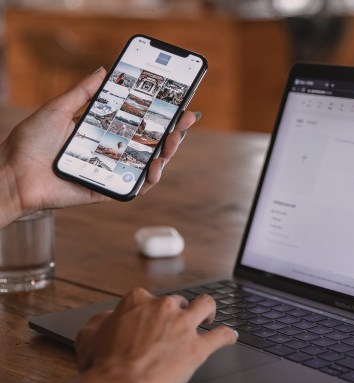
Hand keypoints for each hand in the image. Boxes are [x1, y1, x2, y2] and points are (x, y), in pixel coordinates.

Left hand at [0, 68, 196, 223]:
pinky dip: (149, 178)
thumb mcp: (58, 109)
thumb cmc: (31, 142)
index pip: (139, 123)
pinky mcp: (108, 190)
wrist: (14, 174)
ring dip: (167, 153)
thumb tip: (103, 71)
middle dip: (173, 132)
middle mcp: (111, 152)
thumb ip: (83, 92)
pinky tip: (155, 166)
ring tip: (174, 141)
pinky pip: (135, 186)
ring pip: (149, 164)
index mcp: (103, 132)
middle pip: (150, 143)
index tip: (178, 104)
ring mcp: (112, 171)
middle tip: (186, 119)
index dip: (160, 115)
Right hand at [75, 288, 236, 382]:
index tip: (150, 320)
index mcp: (137, 302)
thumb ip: (101, 322)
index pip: (148, 298)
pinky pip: (221, 336)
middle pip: (178, 302)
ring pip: (206, 306)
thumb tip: (107, 319)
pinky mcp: (198, 348)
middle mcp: (163, 308)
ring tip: (209, 319)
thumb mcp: (89, 338)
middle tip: (175, 327)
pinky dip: (228, 336)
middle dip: (178, 312)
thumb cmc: (101, 368)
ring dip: (209, 311)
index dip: (149, 310)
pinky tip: (231, 337)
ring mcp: (183, 326)